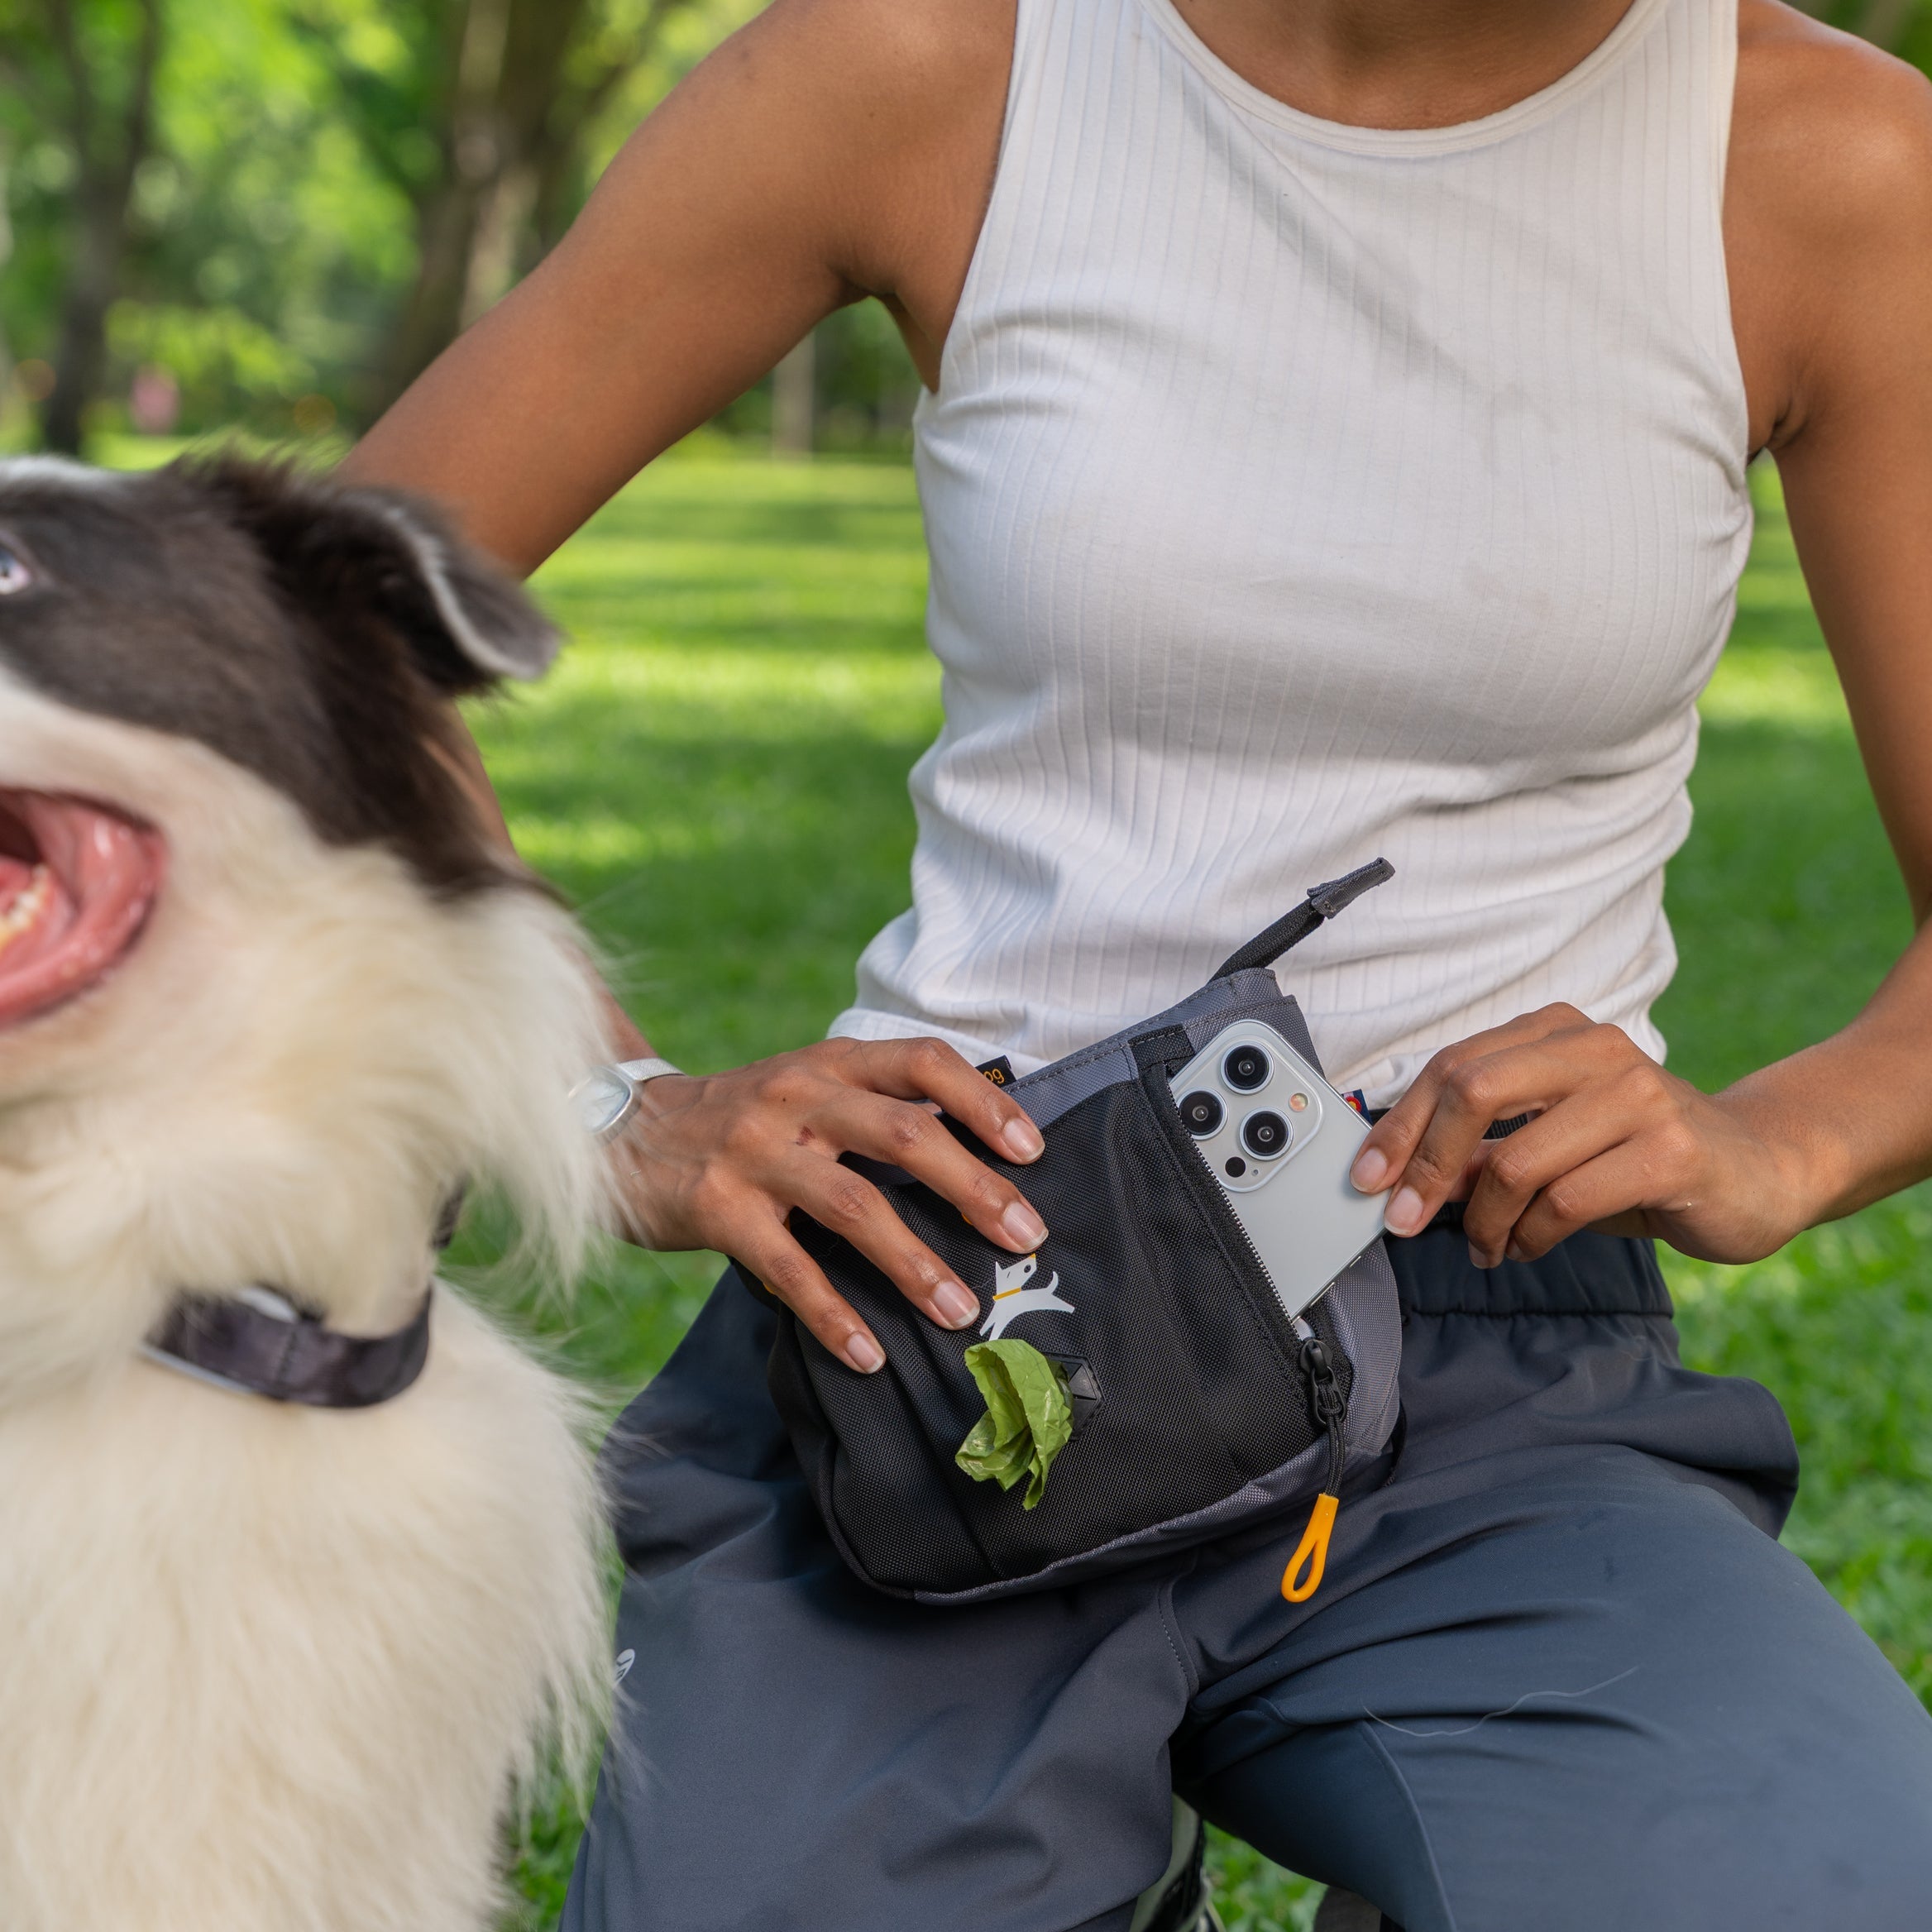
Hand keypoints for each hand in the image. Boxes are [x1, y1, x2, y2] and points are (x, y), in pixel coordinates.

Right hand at [611, 1037, 1046, 1371]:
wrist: (619, 1131)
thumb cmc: (743, 1118)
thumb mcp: (806, 1086)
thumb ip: (874, 1106)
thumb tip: (980, 1156)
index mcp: (831, 1062)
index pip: (922, 1061)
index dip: (983, 1101)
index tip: (1033, 1150)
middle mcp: (797, 1095)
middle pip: (903, 1134)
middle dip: (973, 1188)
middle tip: (1025, 1238)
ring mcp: (755, 1151)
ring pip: (853, 1206)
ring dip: (915, 1263)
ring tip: (962, 1310)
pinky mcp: (717, 1209)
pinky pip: (788, 1269)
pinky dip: (833, 1315)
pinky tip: (870, 1354)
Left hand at [1347, 1005, 1822, 1268]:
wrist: (1761, 1169)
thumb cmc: (1639, 1156)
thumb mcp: (1549, 1145)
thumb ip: (1482, 1150)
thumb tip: (1404, 1176)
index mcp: (1556, 1031)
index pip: (1452, 1066)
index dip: (1399, 1125)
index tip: (1366, 1178)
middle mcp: (1596, 1048)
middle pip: (1472, 1090)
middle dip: (1425, 1164)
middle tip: (1406, 1218)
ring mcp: (1639, 1092)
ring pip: (1517, 1159)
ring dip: (1486, 1220)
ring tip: (1489, 1247)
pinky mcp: (1673, 1147)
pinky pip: (1567, 1199)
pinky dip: (1533, 1235)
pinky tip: (1530, 1246)